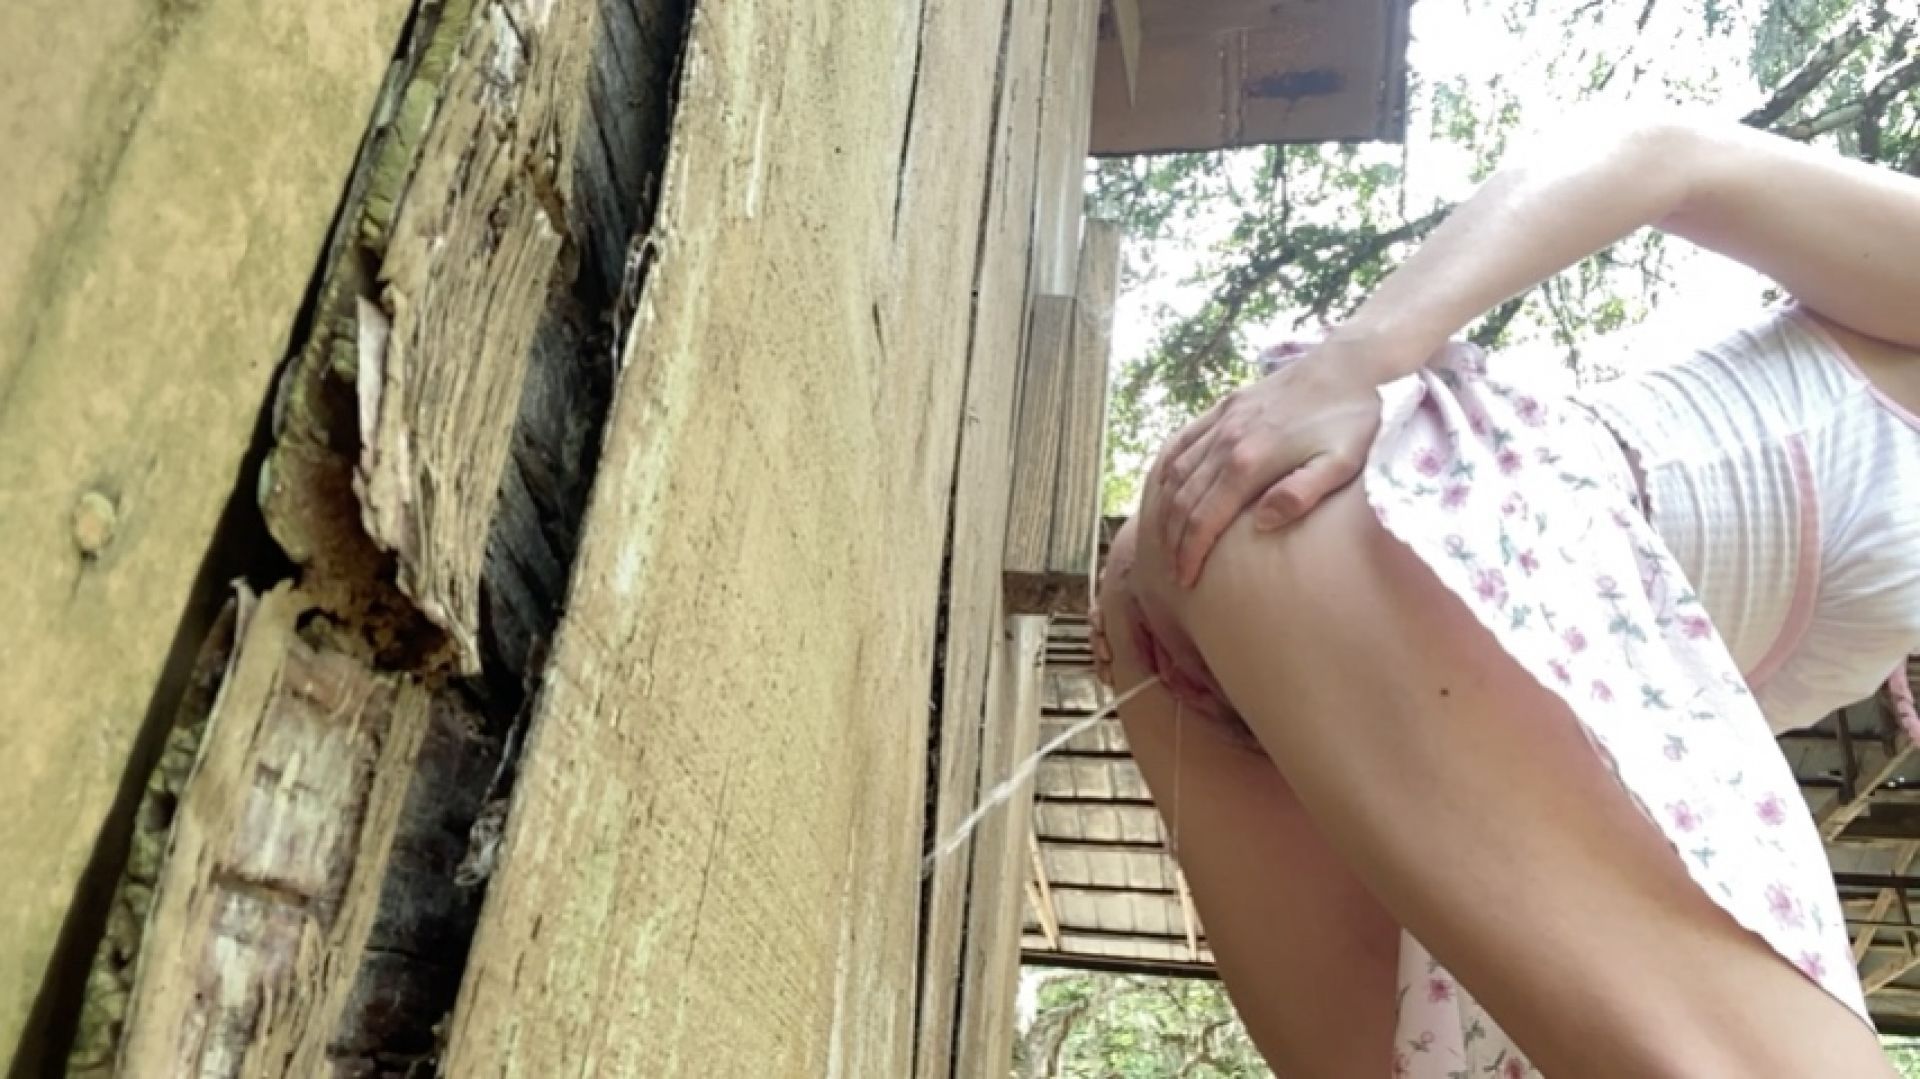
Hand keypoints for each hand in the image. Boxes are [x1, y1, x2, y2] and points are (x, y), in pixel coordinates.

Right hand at [1149, 347, 1384, 586]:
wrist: (1350, 363)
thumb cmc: (1353, 420)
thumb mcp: (1342, 464)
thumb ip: (1301, 494)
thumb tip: (1262, 524)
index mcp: (1250, 463)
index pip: (1205, 519)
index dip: (1190, 553)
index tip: (1186, 581)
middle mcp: (1226, 442)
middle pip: (1184, 501)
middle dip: (1173, 540)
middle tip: (1173, 571)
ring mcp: (1223, 421)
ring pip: (1177, 473)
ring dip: (1166, 510)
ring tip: (1166, 540)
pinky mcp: (1226, 406)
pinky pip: (1183, 441)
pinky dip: (1167, 470)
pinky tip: (1166, 489)